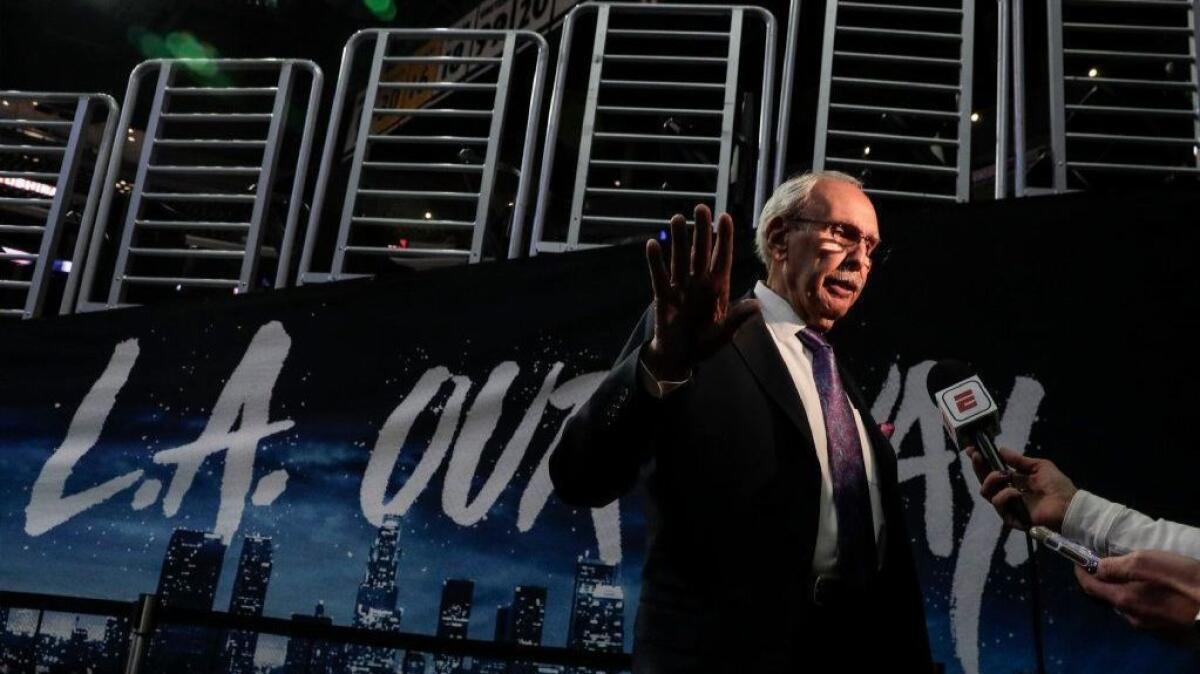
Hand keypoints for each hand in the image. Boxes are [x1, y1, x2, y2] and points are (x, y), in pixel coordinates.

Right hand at [642, 204, 759, 379]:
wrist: (680, 358)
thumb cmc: (704, 345)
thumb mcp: (724, 335)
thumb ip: (737, 319)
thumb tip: (756, 305)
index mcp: (717, 289)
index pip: (722, 258)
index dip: (724, 238)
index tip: (725, 217)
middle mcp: (699, 283)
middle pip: (701, 252)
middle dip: (702, 230)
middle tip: (701, 208)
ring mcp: (681, 288)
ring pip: (680, 258)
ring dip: (679, 239)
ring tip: (677, 218)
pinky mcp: (663, 297)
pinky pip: (659, 276)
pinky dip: (656, 262)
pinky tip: (653, 244)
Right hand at [967, 447, 1076, 530]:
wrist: (1068, 505)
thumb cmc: (1057, 486)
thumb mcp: (1039, 466)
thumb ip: (1019, 460)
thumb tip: (1001, 450)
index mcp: (1014, 481)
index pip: (992, 470)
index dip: (981, 461)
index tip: (972, 449)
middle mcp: (1007, 493)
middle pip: (984, 481)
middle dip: (978, 467)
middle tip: (977, 456)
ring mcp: (1008, 506)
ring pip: (986, 492)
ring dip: (992, 480)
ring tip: (1004, 476)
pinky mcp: (1011, 518)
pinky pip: (999, 504)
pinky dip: (1006, 496)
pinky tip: (1017, 493)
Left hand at [1075, 550, 1199, 634]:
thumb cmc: (1186, 580)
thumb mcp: (1149, 562)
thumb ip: (1118, 566)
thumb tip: (1097, 567)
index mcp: (1125, 601)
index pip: (1090, 587)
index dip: (1081, 572)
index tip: (1078, 561)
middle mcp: (1134, 619)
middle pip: (1109, 598)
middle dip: (1104, 581)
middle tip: (1107, 565)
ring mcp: (1152, 629)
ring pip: (1129, 607)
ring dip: (1125, 591)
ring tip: (1134, 577)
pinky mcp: (1169, 633)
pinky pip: (1147, 614)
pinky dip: (1143, 601)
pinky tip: (1156, 592)